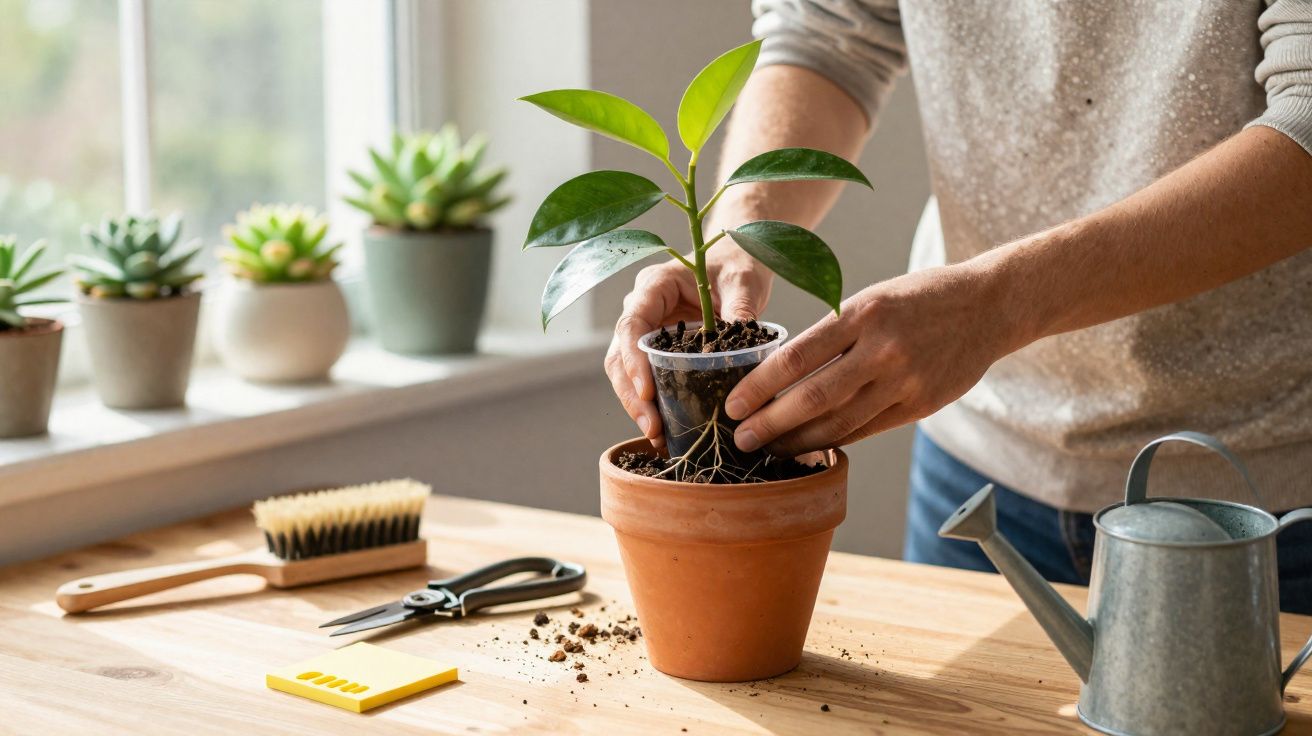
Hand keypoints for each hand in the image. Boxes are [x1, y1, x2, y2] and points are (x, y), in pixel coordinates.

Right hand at [605, 254, 772, 447]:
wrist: (736, 262)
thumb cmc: (737, 265)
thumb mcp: (743, 283)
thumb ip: (741, 309)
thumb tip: (745, 349)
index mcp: (655, 285)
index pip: (632, 323)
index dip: (633, 359)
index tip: (647, 390)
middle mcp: (642, 308)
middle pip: (620, 355)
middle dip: (632, 394)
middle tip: (652, 427)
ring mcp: (647, 330)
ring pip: (625, 372)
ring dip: (637, 405)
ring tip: (657, 436)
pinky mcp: (657, 349)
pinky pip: (645, 378)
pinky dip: (651, 404)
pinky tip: (665, 430)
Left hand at [724, 263, 1024, 456]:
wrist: (988, 306)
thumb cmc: (918, 298)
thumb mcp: (871, 298)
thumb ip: (832, 334)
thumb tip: (782, 375)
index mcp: (861, 314)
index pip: (796, 358)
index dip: (760, 387)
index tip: (733, 405)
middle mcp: (882, 349)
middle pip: (813, 398)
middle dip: (771, 424)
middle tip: (741, 440)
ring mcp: (904, 381)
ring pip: (839, 423)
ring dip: (798, 441)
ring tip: (770, 450)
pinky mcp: (921, 405)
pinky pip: (867, 430)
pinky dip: (836, 440)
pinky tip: (812, 447)